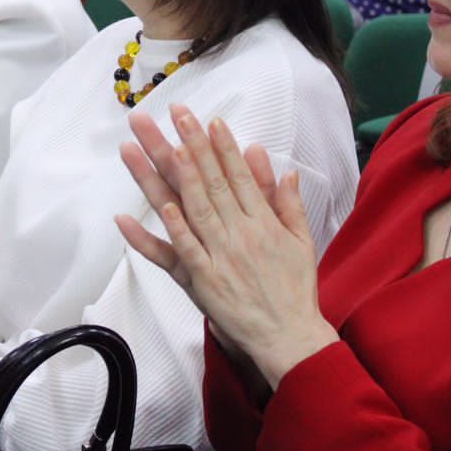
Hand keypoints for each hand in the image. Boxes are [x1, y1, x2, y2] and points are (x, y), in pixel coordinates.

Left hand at [115, 105, 337, 387]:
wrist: (289, 337)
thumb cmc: (294, 288)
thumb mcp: (300, 241)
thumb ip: (288, 203)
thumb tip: (282, 168)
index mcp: (263, 221)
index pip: (238, 175)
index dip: (221, 145)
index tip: (207, 119)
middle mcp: (240, 233)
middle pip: (209, 181)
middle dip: (190, 144)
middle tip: (172, 114)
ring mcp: (219, 256)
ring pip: (191, 208)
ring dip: (169, 175)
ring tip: (151, 146)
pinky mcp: (203, 281)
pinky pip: (180, 252)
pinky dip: (165, 231)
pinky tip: (150, 209)